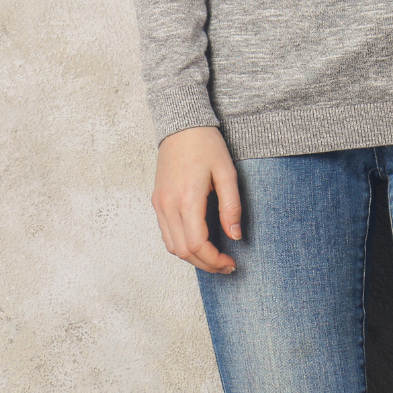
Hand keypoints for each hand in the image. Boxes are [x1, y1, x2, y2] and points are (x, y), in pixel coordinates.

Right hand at [152, 125, 241, 273]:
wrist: (182, 126)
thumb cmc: (207, 146)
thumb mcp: (227, 173)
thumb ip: (232, 206)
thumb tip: (235, 236)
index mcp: (186, 199)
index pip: (197, 244)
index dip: (214, 260)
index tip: (231, 262)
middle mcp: (168, 205)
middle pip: (183, 251)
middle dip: (206, 264)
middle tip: (227, 266)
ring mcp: (159, 204)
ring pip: (172, 246)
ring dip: (193, 258)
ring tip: (215, 259)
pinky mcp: (157, 202)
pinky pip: (166, 234)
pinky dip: (182, 246)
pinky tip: (200, 245)